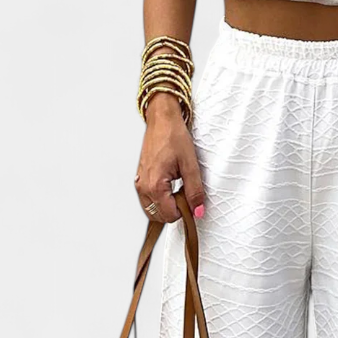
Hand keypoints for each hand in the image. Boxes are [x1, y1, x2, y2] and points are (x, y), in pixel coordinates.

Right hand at [134, 107, 205, 223]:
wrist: (162, 121)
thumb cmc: (173, 137)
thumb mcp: (190, 165)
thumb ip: (195, 191)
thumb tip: (198, 211)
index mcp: (155, 185)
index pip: (169, 215)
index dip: (184, 212)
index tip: (193, 200)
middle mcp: (143, 187)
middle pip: (158, 217)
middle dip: (174, 211)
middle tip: (186, 194)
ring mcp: (139, 183)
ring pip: (151, 210)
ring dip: (166, 207)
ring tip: (178, 189)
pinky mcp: (139, 179)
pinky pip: (147, 200)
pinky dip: (159, 200)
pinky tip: (170, 187)